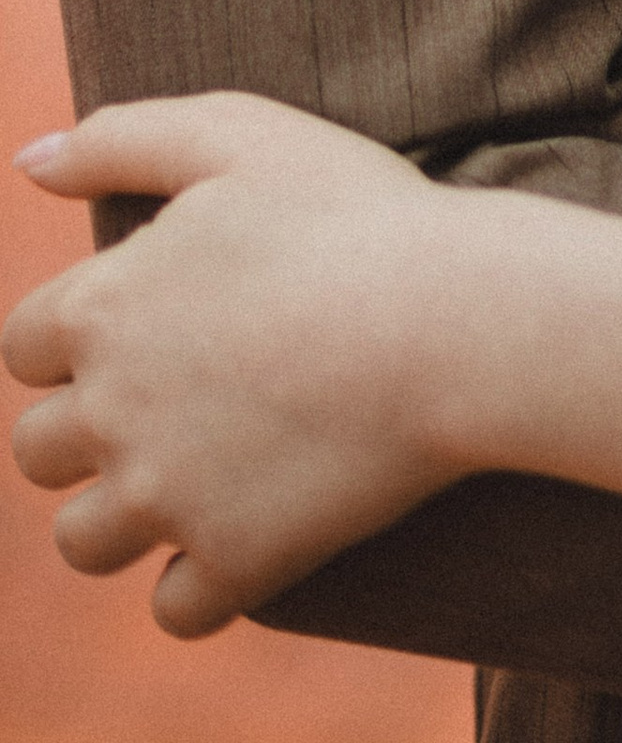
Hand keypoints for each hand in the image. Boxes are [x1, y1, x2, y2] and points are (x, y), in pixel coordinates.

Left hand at [5, 92, 468, 635]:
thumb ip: (122, 138)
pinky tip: (243, 536)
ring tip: (194, 478)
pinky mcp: (233, 560)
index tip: (147, 328)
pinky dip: (199, 584)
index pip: (26, 347)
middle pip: (39, 452)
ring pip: (84, 542)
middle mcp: (112, 412)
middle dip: (88, 432)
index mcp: (104, 308)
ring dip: (124, 517)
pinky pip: (173, 610)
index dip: (78, 339)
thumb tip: (29, 161)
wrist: (455, 318)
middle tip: (172, 403)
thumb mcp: (238, 135)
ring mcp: (167, 496)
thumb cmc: (353, 214)